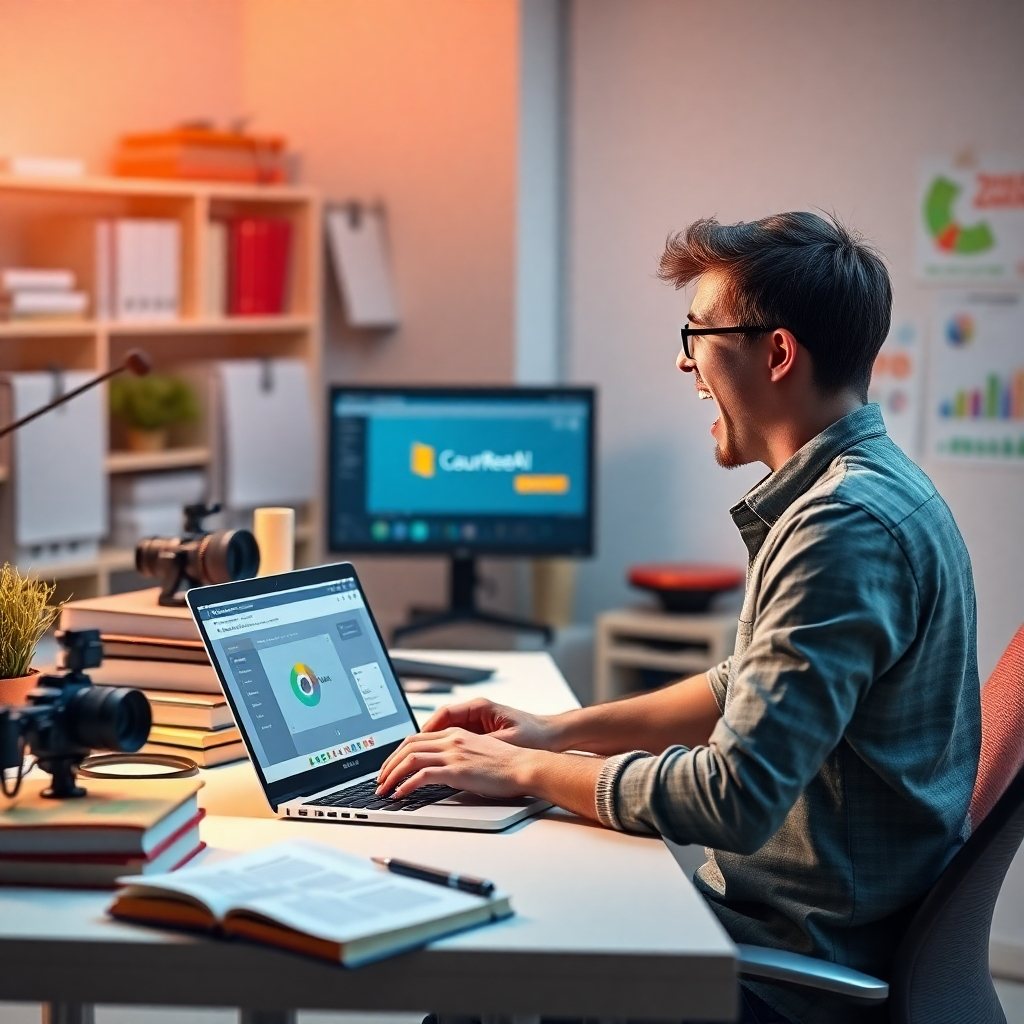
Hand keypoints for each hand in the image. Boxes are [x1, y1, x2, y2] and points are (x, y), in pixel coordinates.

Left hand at [375, 728, 536, 799]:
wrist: (526, 766)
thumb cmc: (508, 765)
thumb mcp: (478, 753)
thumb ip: (459, 755)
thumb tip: (441, 770)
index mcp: (456, 733)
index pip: (416, 738)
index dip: (397, 752)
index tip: (389, 766)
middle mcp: (452, 739)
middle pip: (408, 745)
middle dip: (388, 763)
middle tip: (380, 780)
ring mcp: (454, 753)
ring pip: (410, 758)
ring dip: (392, 774)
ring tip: (384, 789)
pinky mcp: (457, 770)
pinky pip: (422, 775)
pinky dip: (406, 785)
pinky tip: (400, 794)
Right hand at [419, 698, 562, 750]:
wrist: (554, 736)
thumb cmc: (535, 735)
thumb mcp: (506, 742)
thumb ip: (481, 747)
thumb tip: (458, 755)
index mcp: (479, 708)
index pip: (443, 715)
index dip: (426, 732)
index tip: (413, 746)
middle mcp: (476, 712)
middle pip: (438, 724)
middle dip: (421, 742)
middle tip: (407, 758)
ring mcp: (478, 723)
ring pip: (444, 734)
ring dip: (430, 748)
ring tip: (414, 764)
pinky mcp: (481, 735)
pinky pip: (454, 741)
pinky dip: (443, 752)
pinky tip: (436, 765)